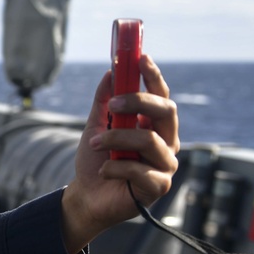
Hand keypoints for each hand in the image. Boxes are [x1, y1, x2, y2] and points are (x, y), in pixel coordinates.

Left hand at [61, 55, 179, 252]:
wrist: (87, 195)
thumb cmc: (96, 160)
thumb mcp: (95, 125)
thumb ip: (104, 100)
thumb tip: (112, 72)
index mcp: (155, 125)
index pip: (162, 96)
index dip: (154, 76)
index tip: (140, 58)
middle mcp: (166, 142)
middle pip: (166, 111)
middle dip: (139, 102)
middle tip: (113, 105)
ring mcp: (166, 165)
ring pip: (149, 139)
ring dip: (115, 139)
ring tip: (95, 145)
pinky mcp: (159, 187)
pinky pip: (139, 169)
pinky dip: (115, 167)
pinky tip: (104, 171)